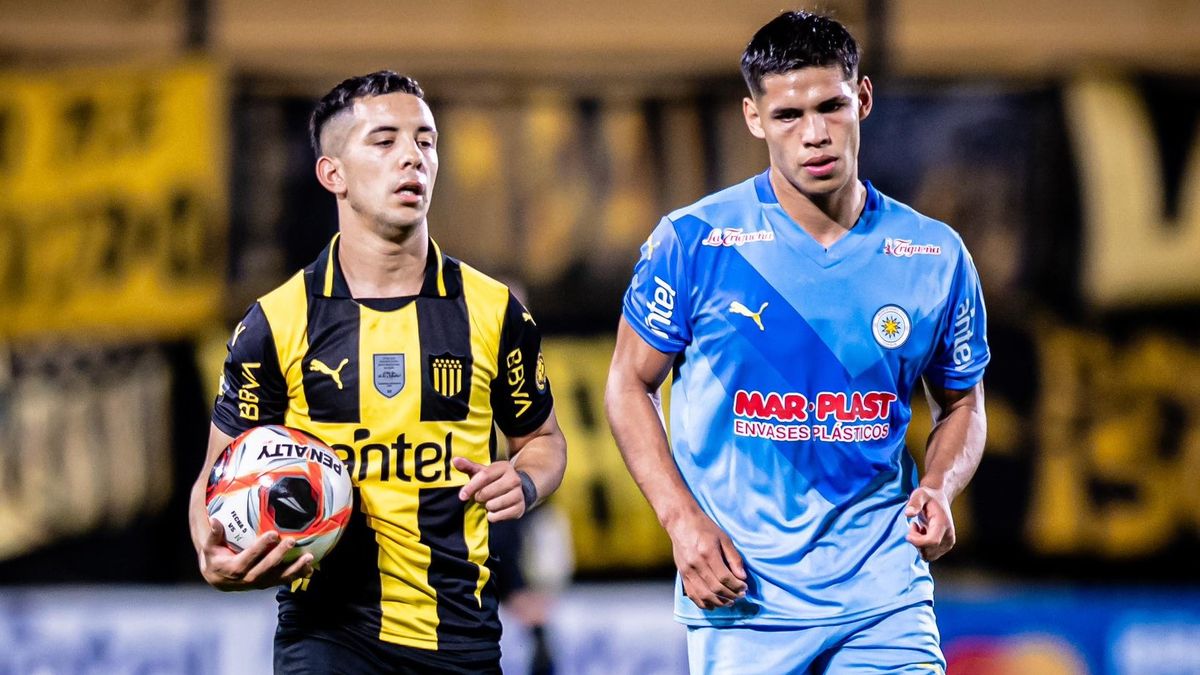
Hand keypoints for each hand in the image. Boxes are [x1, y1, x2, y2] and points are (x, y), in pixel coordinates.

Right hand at [199, 518, 313, 590]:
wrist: (219, 580)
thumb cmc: (215, 559)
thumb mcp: (210, 549)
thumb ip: (214, 535)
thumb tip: (214, 520)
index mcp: (235, 568)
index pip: (250, 557)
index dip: (261, 546)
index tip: (272, 534)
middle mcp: (248, 578)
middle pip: (267, 567)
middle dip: (280, 554)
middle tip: (292, 541)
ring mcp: (260, 583)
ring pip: (279, 577)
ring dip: (295, 568)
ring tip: (309, 558)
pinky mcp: (268, 584)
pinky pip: (284, 580)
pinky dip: (297, 575)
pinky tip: (310, 568)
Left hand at [454, 457, 525, 521]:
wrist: (516, 490)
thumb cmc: (494, 480)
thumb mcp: (483, 472)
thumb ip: (468, 466)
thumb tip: (455, 460)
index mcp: (504, 467)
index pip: (483, 476)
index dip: (470, 487)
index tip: (462, 496)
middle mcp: (514, 479)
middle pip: (486, 493)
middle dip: (479, 497)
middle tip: (481, 496)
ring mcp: (518, 494)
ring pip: (492, 505)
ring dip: (486, 506)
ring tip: (490, 501)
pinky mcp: (520, 508)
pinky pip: (498, 516)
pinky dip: (493, 516)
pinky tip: (495, 510)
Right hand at [665, 509, 746, 609]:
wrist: (681, 522)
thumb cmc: (704, 527)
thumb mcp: (724, 538)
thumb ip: (734, 558)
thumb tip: (743, 577)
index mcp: (708, 553)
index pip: (724, 577)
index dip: (737, 586)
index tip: (745, 588)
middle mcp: (696, 564)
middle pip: (715, 588)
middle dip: (731, 595)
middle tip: (740, 595)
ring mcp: (687, 571)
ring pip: (704, 595)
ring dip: (719, 602)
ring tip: (730, 602)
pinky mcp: (682, 575)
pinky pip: (693, 595)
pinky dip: (704, 603)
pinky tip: (714, 604)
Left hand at [904, 486, 955, 560]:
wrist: (939, 499)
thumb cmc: (928, 496)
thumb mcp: (919, 494)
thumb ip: (914, 503)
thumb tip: (908, 514)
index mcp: (943, 524)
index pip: (932, 541)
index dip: (917, 541)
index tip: (908, 533)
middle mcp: (948, 537)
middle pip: (928, 551)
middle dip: (916, 542)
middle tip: (914, 526)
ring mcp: (948, 544)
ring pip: (928, 555)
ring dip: (919, 545)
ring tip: (920, 529)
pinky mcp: (944, 547)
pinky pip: (929, 555)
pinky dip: (922, 547)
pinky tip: (923, 534)